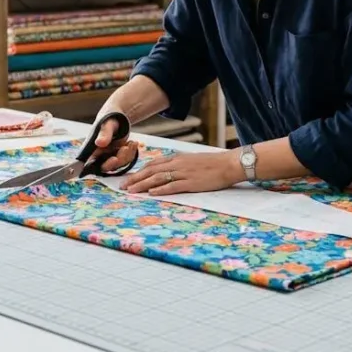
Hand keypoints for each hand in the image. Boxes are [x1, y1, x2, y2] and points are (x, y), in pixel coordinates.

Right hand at [88, 114, 139, 172]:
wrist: (117, 117)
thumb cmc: (108, 118)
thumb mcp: (106, 124)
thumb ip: (103, 134)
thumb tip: (99, 143)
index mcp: (91, 149)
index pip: (93, 164)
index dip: (104, 164)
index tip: (114, 159)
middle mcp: (99, 155)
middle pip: (108, 167)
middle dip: (119, 159)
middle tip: (125, 148)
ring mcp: (109, 156)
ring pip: (119, 164)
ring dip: (127, 155)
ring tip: (131, 142)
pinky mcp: (118, 156)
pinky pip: (126, 160)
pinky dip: (131, 152)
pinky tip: (133, 143)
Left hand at [122, 150, 243, 194]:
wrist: (228, 164)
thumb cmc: (212, 164)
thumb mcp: (192, 160)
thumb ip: (178, 164)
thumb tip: (166, 171)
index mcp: (177, 158)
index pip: (153, 164)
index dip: (139, 171)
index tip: (128, 178)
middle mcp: (177, 164)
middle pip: (151, 171)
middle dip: (135, 179)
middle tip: (122, 186)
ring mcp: (184, 173)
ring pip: (158, 178)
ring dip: (143, 184)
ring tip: (131, 191)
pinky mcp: (191, 183)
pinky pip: (173, 186)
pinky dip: (161, 189)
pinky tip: (151, 193)